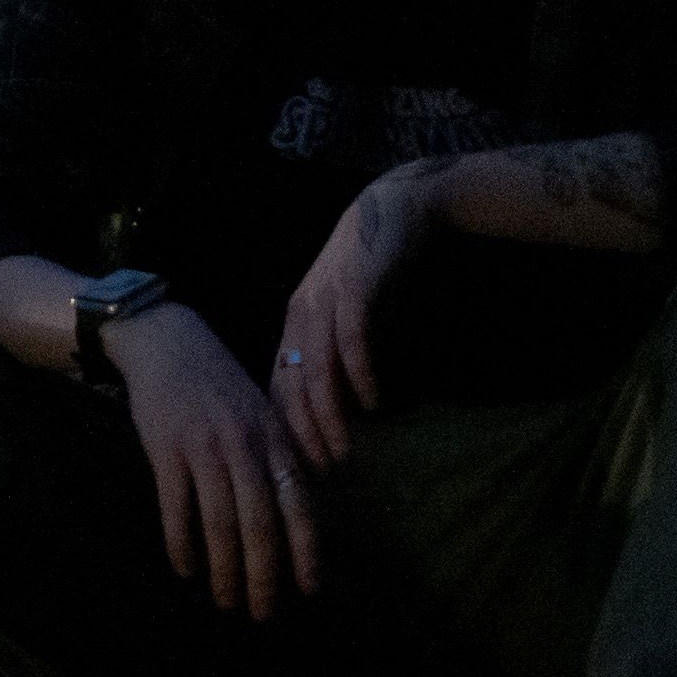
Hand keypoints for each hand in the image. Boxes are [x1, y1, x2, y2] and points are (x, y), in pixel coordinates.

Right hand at [103, 305, 322, 619]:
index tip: (309, 589)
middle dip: (263, 575)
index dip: (306, 549)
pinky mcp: (167, 450)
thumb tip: (298, 509)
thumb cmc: (217, 384)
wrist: (166, 341)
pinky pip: (176, 508)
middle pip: (260, 523)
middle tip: (262, 613)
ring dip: (224, 570)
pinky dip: (181, 544)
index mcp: (274, 439)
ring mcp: (205, 448)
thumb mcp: (260, 413)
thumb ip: (278, 457)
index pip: (298, 503)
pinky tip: (185, 570)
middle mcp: (245, 446)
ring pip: (220, 522)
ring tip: (225, 601)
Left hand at [268, 161, 438, 465]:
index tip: (299, 463)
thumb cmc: (376, 268)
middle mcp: (303, 312)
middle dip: (304, 431)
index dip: (286, 426)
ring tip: (343, 447)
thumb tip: (348, 409)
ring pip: (318, 368)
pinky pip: (352, 340)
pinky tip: (374, 403)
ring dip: (329, 413)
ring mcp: (327, 298)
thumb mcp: (350, 317)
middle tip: (319, 469)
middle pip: (292, 383)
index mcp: (296, 321)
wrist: (397, 207)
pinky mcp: (356, 288)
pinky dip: (361, 375)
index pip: (279, 383)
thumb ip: (343, 358)